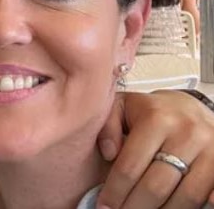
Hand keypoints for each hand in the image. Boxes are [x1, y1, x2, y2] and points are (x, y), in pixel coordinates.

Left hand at [97, 91, 213, 208]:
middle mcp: (187, 134)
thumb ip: (107, 127)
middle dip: (134, 206)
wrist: (190, 107)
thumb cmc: (149, 112)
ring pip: (186, 196)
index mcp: (156, 119)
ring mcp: (210, 149)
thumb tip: (108, 153)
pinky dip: (201, 206)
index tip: (104, 205)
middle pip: (156, 186)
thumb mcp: (121, 108)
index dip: (115, 191)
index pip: (130, 166)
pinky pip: (212, 191)